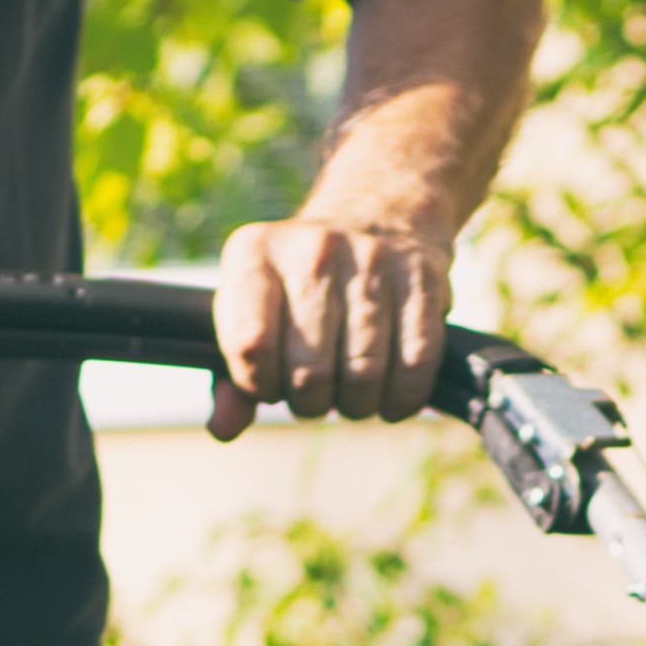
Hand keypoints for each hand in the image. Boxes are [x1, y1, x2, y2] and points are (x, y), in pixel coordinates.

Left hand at [208, 218, 452, 437]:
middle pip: (307, 371)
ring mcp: (371, 261)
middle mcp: (312, 250)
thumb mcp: (253, 312)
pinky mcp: (422, 279)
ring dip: (357, 405)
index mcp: (254, 254)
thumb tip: (223, 429)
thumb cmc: (300, 286)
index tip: (271, 382)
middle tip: (316, 393)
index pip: (249, 347)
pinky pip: (415, 363)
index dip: (261, 385)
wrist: (375, 216)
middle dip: (311, 403)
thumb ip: (231, 375)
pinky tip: (390, 398)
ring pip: (363, 374)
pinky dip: (402, 398)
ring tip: (351, 394)